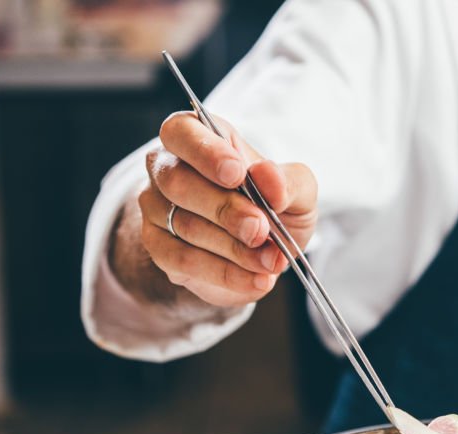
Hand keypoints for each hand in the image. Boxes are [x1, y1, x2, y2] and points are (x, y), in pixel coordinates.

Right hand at [112, 112, 316, 307]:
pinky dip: (226, 273)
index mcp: (200, 138)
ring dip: (234, 248)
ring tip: (271, 260)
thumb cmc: (277, 207)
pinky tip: (257, 279)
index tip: (237, 174)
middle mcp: (168, 168)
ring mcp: (158, 208)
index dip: (206, 152)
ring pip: (184, 225)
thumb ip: (288, 181)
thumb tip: (266, 176)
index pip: (182, 131)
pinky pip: (184, 261)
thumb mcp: (299, 192)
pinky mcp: (160, 248)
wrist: (268, 252)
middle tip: (261, 229)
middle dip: (225, 210)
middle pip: (179, 182)